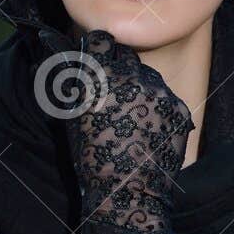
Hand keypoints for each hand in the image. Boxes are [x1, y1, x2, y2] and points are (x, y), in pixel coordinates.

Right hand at [62, 29, 194, 233]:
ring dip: (140, 88)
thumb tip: (53, 42)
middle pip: (127, 56)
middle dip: (119, 69)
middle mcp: (134, 78)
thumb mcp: (70, 115)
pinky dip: (158, 107)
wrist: (128, 194)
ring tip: (130, 118)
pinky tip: (148, 130)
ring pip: (150, 76)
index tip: (97, 59)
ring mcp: (161, 92)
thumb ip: (68, 76)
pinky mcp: (180, 108)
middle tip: (113, 94)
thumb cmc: (92, 158)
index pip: (102, 40)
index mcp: (101, 77)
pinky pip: (167, 97)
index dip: (98, 49)